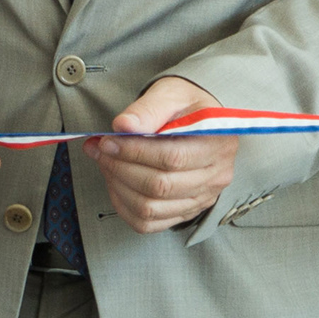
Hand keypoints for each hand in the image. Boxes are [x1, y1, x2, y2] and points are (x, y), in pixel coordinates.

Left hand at [87, 77, 236, 233]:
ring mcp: (202, 198)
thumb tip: (123, 126)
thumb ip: (147, 109)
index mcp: (218, 143)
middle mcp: (216, 175)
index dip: (133, 152)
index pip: (172, 158)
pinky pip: (148, 223)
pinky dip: (124, 206)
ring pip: (150, 208)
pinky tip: (115, 184)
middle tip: (100, 151)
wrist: (199, 121)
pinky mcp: (186, 212)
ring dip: (118, 187)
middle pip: (160, 186)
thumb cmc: (186, 106)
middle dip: (120, 168)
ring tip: (106, 164)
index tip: (107, 142)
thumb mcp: (170, 94)